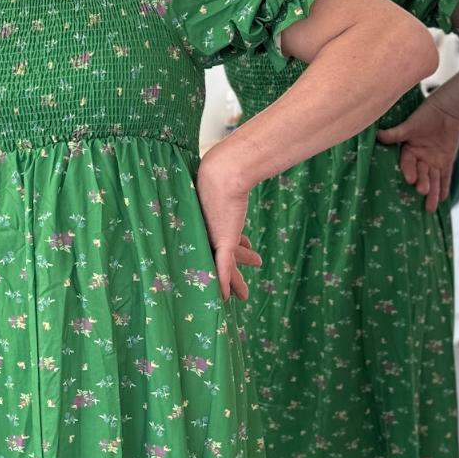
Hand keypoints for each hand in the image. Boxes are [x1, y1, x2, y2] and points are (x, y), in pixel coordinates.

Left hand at [196, 142, 261, 301]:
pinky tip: (225, 298)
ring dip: (234, 281)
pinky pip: (222, 269)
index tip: (249, 248)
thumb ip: (234, 180)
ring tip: (244, 295)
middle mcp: (207, 230)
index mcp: (208, 217)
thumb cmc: (226, 169)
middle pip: (222, 255)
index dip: (237, 247)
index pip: (223, 237)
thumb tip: (247, 158)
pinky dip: (224, 283)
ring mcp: (213, 237)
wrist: (225, 171)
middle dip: (238, 267)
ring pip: (224, 267)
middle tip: (251, 272)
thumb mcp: (230, 180)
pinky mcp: (220, 242)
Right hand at [375, 94, 458, 212]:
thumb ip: (395, 134)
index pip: (408, 163)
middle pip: (421, 174)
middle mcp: (420, 159)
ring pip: (433, 179)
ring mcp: (433, 161)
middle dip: (422, 183)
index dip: (409, 170)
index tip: (410, 179)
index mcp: (409, 150)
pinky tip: (443, 199)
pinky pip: (445, 177)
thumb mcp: (410, 125)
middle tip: (422, 192)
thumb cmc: (426, 115)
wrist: (446, 109)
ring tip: (431, 207)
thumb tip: (377, 134)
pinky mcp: (445, 162)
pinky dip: (444, 187)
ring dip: (432, 192)